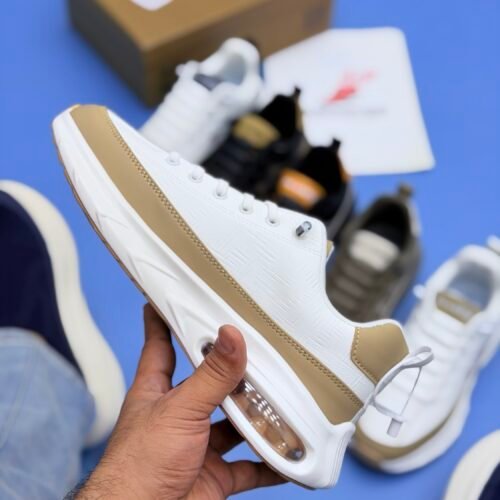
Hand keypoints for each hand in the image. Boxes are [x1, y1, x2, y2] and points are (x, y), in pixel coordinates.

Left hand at [77, 304, 283, 498]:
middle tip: (258, 349)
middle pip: (209, 383)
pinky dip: (269, 463)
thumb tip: (232, 336)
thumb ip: (210, 377)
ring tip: (283, 398)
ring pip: (234, 424)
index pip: (160, 344)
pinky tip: (287, 454)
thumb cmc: (139, 467)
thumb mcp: (179, 411)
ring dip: (257, 417)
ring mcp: (197, 445)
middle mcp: (178, 414)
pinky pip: (249, 467)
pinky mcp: (213, 475)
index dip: (165, 320)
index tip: (174, 297)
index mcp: (158, 390)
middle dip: (233, 371)